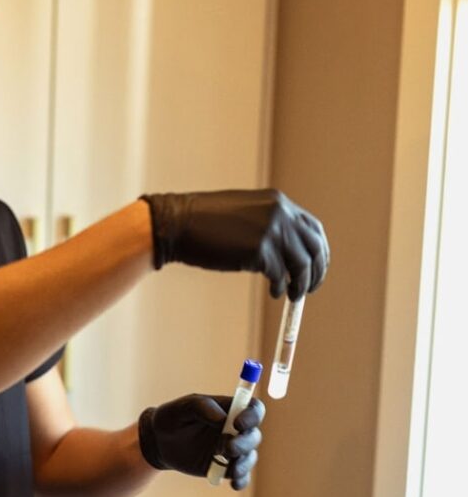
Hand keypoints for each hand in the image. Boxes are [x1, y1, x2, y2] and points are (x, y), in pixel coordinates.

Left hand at [138, 393, 264, 490]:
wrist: (159, 443)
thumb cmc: (171, 418)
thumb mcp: (181, 408)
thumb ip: (201, 407)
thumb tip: (223, 418)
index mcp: (229, 409)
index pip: (253, 409)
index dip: (252, 415)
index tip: (237, 423)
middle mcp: (235, 429)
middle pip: (254, 435)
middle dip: (245, 443)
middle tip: (226, 448)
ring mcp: (232, 449)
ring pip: (249, 456)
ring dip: (243, 463)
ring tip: (226, 466)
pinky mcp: (226, 467)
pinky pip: (241, 476)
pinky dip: (241, 480)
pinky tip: (233, 483)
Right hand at [140, 189, 328, 298]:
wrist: (177, 223)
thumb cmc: (204, 222)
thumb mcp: (244, 212)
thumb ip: (268, 224)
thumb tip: (287, 252)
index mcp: (277, 202)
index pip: (313, 228)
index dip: (319, 251)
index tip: (316, 267)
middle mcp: (279, 214)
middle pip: (314, 248)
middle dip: (317, 271)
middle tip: (311, 288)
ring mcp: (271, 231)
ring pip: (301, 264)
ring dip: (301, 284)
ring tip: (293, 294)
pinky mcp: (259, 251)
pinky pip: (280, 276)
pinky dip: (281, 287)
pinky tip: (274, 292)